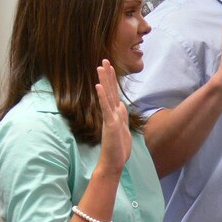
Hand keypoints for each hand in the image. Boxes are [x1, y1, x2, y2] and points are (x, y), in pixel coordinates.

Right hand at [95, 60, 130, 174]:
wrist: (113, 162)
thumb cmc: (118, 148)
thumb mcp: (123, 128)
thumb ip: (121, 116)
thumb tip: (121, 105)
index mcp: (115, 113)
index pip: (113, 93)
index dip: (111, 80)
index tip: (109, 66)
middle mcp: (111, 113)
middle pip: (109, 90)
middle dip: (107, 75)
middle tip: (104, 59)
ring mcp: (109, 118)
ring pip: (106, 96)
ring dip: (104, 81)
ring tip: (100, 67)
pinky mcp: (110, 124)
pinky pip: (105, 108)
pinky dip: (102, 97)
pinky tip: (98, 87)